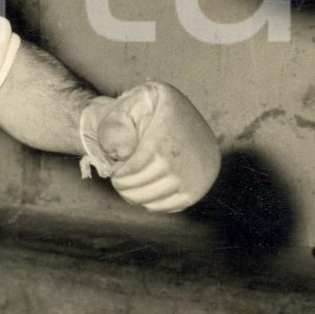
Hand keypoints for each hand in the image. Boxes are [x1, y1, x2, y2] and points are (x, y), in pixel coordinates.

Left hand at [79, 83, 219, 213]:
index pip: (138, 166)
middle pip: (148, 184)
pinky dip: (152, 202)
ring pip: (158, 199)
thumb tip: (123, 154)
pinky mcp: (200, 187)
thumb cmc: (144, 111)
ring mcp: (200, 173)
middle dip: (126, 186)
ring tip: (128, 184)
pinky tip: (145, 188)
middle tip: (118, 180)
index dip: (121, 173)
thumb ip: (114, 127)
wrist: (175, 114)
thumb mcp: (126, 107)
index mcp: (170, 131)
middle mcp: (191, 152)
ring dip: (137, 196)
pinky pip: (170, 206)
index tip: (115, 168)